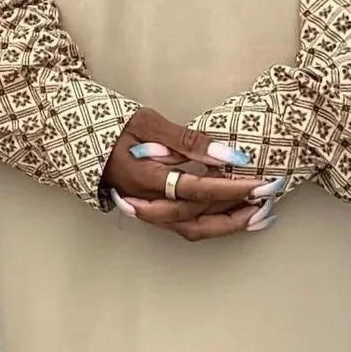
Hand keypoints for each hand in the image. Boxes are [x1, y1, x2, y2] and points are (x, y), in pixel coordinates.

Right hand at [100, 106, 278, 241]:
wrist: (79, 141)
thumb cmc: (112, 126)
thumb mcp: (146, 122)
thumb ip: (186, 140)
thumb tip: (226, 155)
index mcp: (143, 177)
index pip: (195, 189)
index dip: (229, 187)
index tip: (258, 179)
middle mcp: (147, 203)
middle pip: (199, 215)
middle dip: (239, 206)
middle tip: (270, 193)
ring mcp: (149, 213)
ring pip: (196, 228)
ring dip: (231, 223)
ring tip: (261, 212)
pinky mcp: (153, 214)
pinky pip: (188, 226)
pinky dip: (216, 224)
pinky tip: (236, 216)